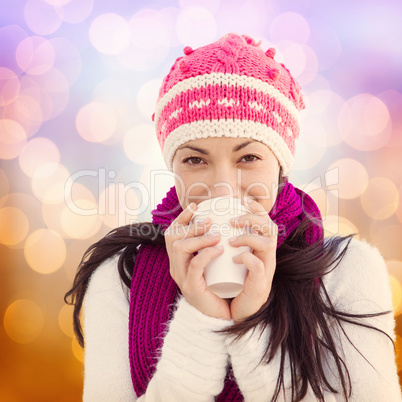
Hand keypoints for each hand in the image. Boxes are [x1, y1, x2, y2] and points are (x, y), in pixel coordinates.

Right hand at [164, 203, 231, 320]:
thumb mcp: (213, 262)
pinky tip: (219, 250)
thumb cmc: (220, 285)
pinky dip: (206, 254)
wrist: (222, 314)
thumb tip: (221, 221)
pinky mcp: (192, 289)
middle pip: (173, 238)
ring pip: (181, 249)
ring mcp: (182, 279)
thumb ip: (212, 245)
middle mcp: (176, 267)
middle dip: (191, 225)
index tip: (196, 207)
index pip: (172, 233)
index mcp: (179, 260)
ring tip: (217, 235)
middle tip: (210, 221)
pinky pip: (194, 266)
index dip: (181, 218)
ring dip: (199, 238)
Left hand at [228, 198, 277, 323]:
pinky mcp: (260, 286)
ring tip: (231, 240)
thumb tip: (212, 222)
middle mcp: (268, 257)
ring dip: (248, 237)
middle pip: (270, 228)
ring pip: (267, 244)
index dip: (258, 209)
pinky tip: (235, 258)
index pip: (266, 222)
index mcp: (261, 249)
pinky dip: (246, 258)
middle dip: (252, 219)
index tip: (242, 200)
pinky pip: (258, 266)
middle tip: (233, 220)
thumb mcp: (232, 258)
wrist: (238, 311)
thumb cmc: (233, 282)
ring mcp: (266, 271)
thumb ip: (228, 243)